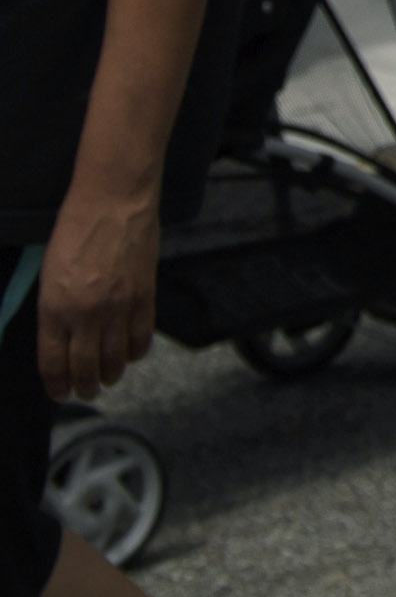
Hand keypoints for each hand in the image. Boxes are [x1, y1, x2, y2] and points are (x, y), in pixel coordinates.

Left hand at [37, 181, 159, 401]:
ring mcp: (118, 308)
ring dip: (110, 374)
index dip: (56, 383)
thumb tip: (63, 334)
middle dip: (83, 386)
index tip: (60, 394)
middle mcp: (84, 314)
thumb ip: (55, 308)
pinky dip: (135, 352)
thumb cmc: (75, 229)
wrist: (114, 202)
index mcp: (53, 308)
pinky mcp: (144, 297)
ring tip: (108, 379)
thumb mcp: (50, 273)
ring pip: (114, 358)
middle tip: (85, 393)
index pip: (52, 360)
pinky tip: (130, 355)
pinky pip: (141, 337)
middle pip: (84, 366)